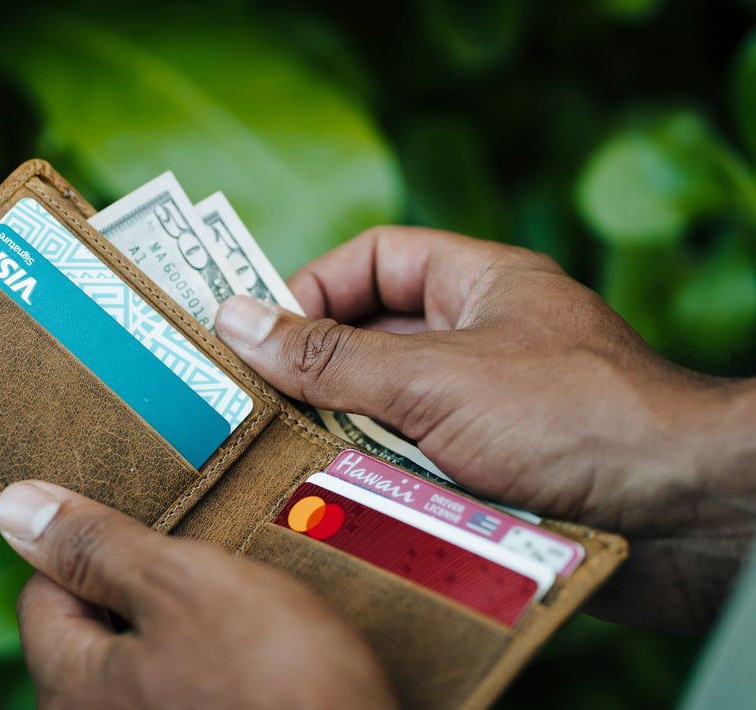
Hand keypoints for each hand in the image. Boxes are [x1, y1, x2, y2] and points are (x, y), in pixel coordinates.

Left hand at [0, 481, 397, 709]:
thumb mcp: (181, 586)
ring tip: (236, 608)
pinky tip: (253, 655)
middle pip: (90, 633)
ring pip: (141, 662)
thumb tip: (17, 508)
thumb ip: (96, 547)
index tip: (145, 530)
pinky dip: (209, 666)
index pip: (42, 594)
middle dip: (138, 589)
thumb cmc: (275, 684)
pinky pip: (182, 691)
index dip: (89, 549)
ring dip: (181, 628)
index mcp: (71, 690)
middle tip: (198, 564)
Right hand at [215, 226, 755, 632]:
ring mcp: (485, 408)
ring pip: (383, 412)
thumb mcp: (433, 379)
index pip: (371, 261)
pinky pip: (410, 465)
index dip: (312, 288)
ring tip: (293, 461)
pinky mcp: (489, 471)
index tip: (260, 333)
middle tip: (256, 407)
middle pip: (368, 341)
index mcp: (476, 284)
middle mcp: (478, 339)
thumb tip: (238, 320)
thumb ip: (331, 356)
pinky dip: (376, 482)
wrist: (685, 517)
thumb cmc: (574, 418)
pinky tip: (343, 503)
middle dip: (316, 375)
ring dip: (342, 437)